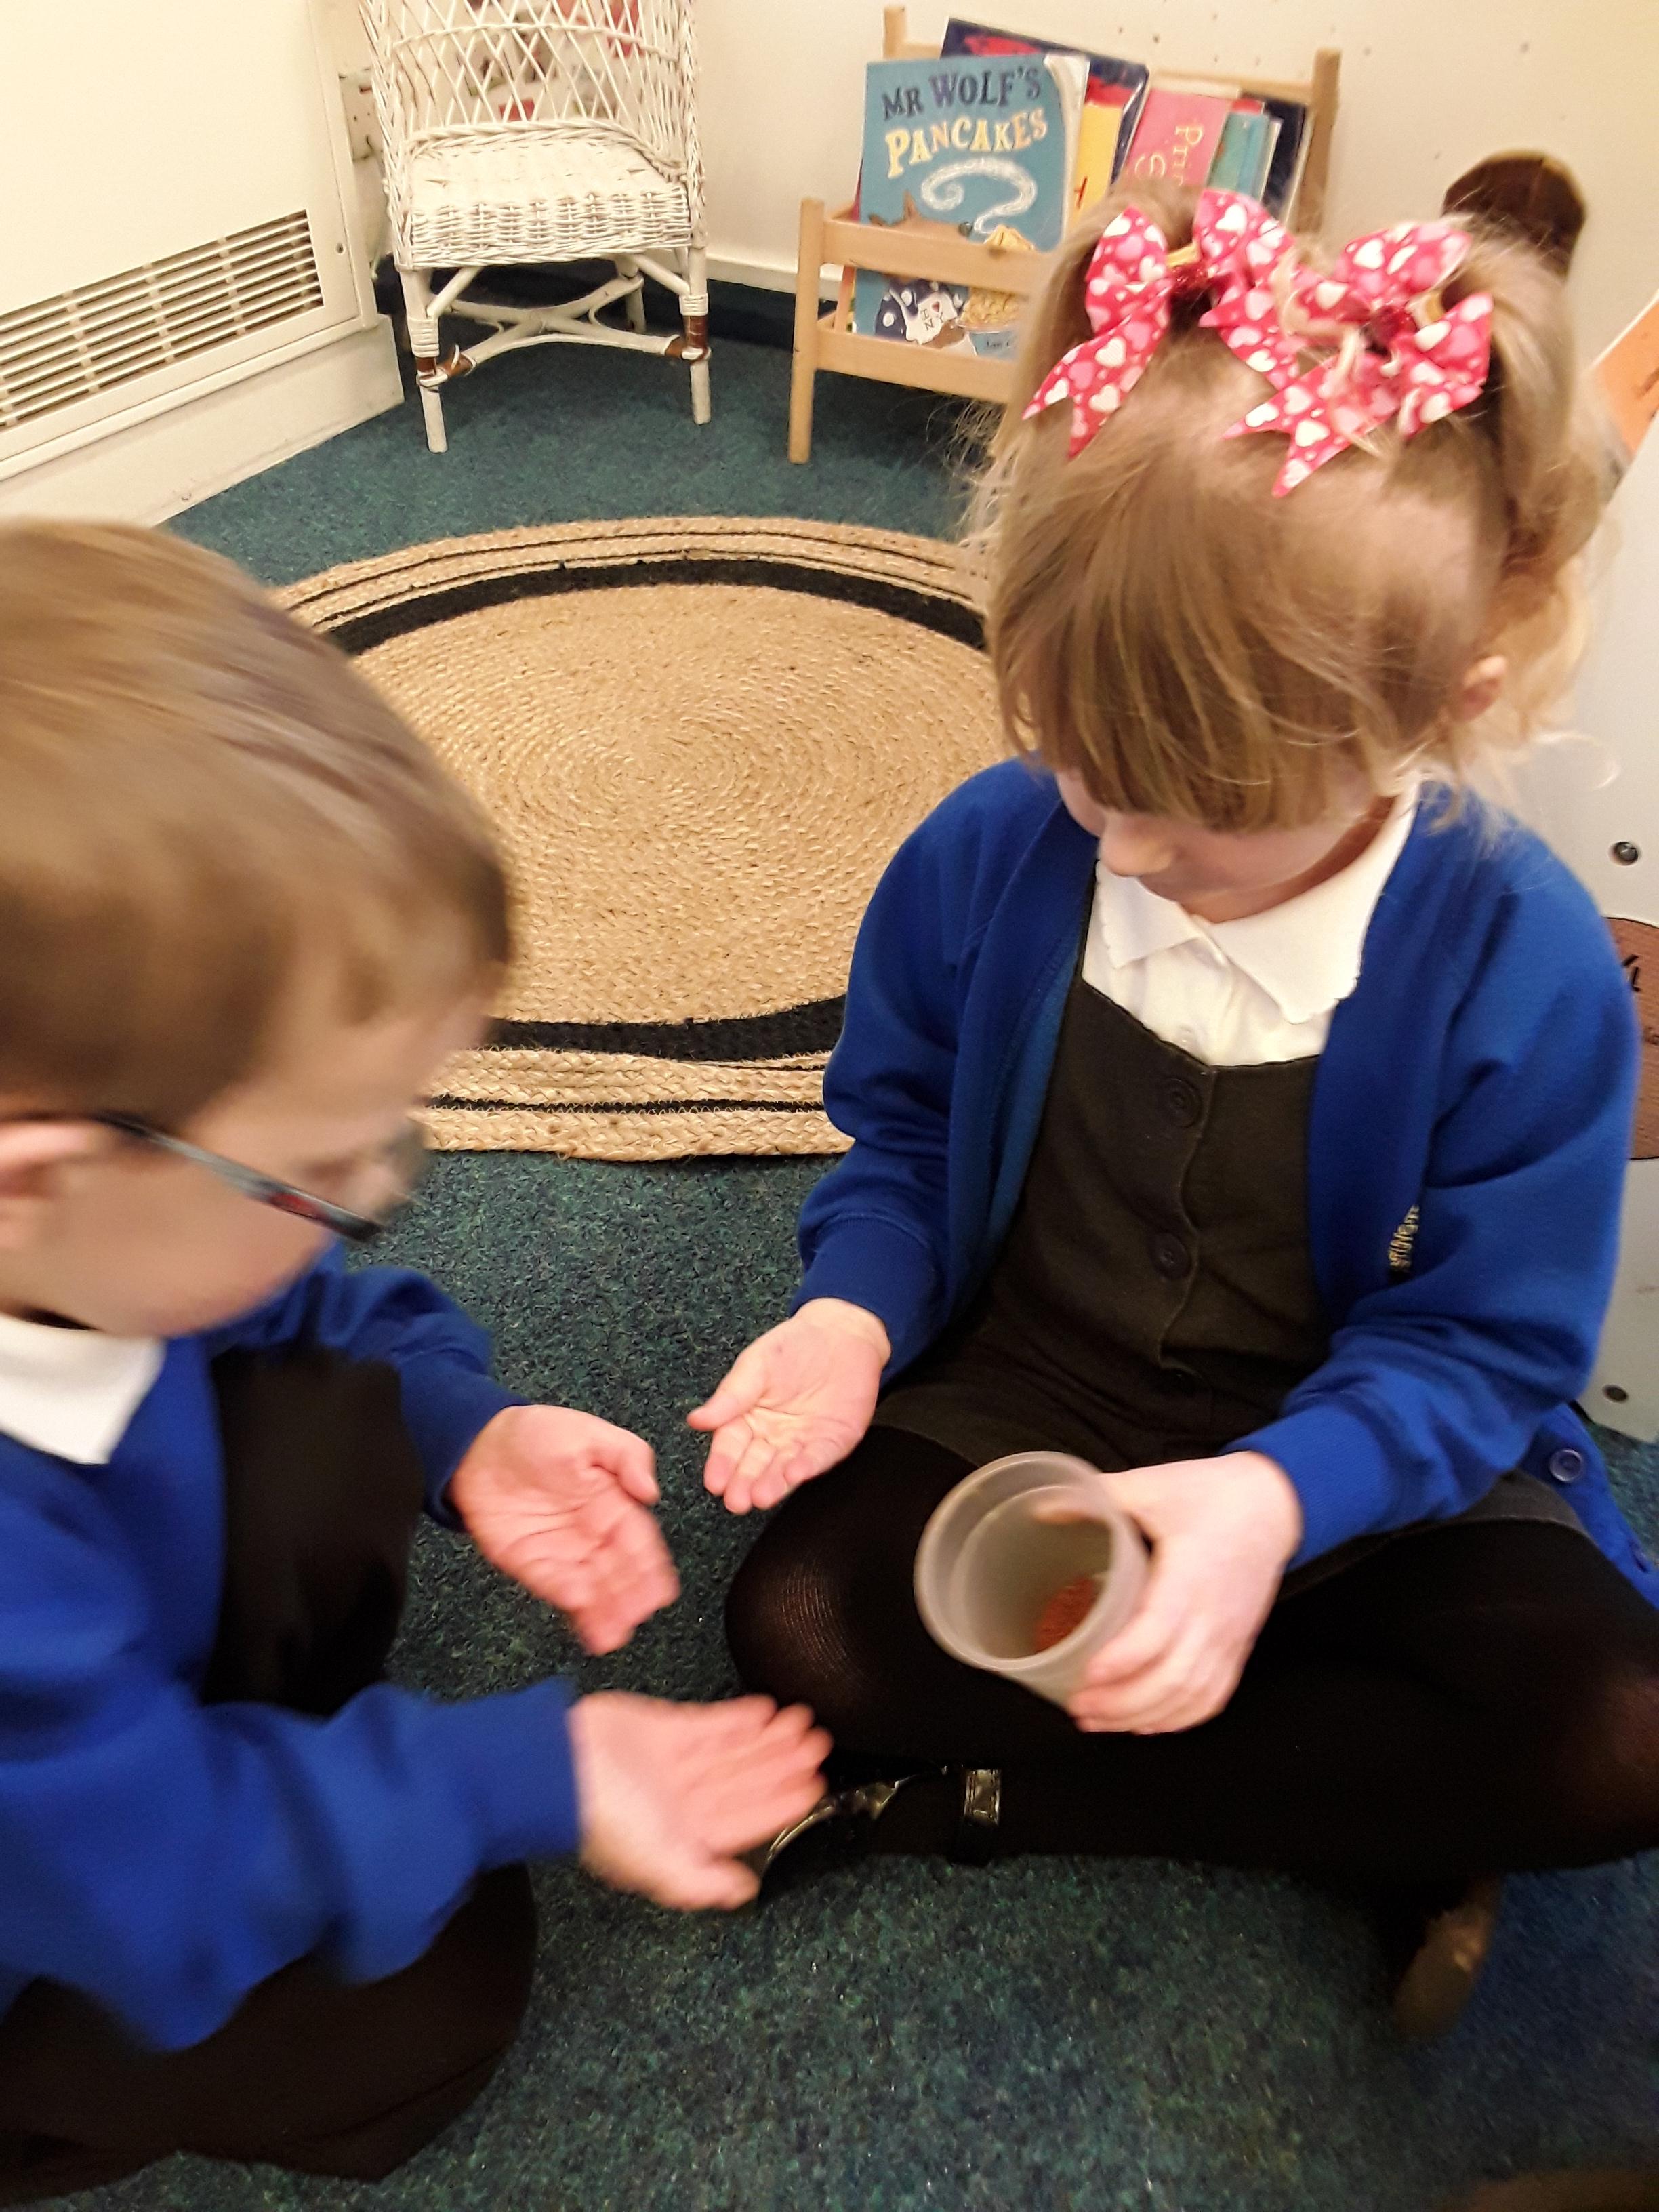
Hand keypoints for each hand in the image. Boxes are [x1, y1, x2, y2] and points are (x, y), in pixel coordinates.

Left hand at [450, 1406, 677, 1652]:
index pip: (638, 1541)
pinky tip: (579, 1614)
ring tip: (612, 1635)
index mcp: (612, 1503)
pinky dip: (567, 1600)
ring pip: (590, 1586)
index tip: (662, 1592)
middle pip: (617, 1570)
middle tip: (638, 1618)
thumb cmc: (540, 1434)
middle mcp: (591, 1533)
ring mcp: (561, 1551)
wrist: (479, 1444)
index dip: (651, 1567)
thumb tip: (650, 1493)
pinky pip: (552, 1584)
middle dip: (629, 1596)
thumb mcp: (590, 1434)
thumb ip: (627, 1456)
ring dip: (602, 1611)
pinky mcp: (529, 1562)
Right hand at [570, 1692, 830, 1908]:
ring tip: (805, 1722)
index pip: (745, 1820)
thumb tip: (744, 1893)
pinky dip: (739, 1718)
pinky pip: (710, 1724)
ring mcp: (673, 1763)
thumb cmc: (603, 1822)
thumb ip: (700, 1881)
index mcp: (684, 1837)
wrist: (557, 1767)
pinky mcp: (662, 1728)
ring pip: (734, 1752)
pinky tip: (768, 1711)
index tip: (816, 1785)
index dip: (781, 1804)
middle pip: (745, 1782)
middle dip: (782, 1765)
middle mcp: (683, 1801)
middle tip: (821, 1743)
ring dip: (769, 1739)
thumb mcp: (655, 1865)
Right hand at [688, 1299, 888, 1513]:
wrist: (843, 1334)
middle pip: (754, 1464)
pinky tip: (794, 1475)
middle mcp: (772, 1436)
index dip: (722, 1465)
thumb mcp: (757, 1364)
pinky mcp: (832, 1443)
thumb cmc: (794, 1346)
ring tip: (761, 1497)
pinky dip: (807, 1468)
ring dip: (773, 1485)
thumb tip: (696, 1420)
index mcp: (747, 1418)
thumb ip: (731, 1395)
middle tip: (736, 1502)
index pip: (730, 1446)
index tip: (714, 1483)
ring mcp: (802, 1442)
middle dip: (744, 1484)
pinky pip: (818, 1459)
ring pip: (783, 1469)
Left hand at [1062, 1452, 1302, 1734]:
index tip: (1084, 1675)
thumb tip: (1041, 1508)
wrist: (1274, 1504)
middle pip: (1171, 1678)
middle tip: (1078, 1706)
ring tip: (1100, 1721)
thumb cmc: (1212, 1494)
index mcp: (1190, 1576)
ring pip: (1191, 1695)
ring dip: (1144, 1716)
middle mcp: (1213, 1616)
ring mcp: (1230, 1637)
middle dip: (1121, 1703)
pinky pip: (1214, 1696)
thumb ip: (1096, 1498)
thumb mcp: (1151, 1485)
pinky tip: (1148, 1724)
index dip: (1120, 1662)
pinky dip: (1180, 1719)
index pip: (1157, 1633)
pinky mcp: (1238, 1646)